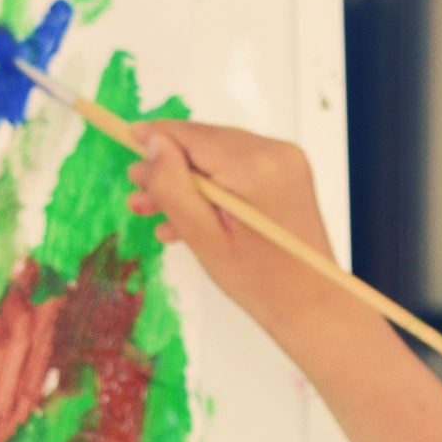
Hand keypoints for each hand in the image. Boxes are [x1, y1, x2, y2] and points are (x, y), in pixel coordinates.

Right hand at [126, 120, 347, 340]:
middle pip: (206, 144)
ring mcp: (286, 162)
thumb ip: (173, 187)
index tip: (128, 137)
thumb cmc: (263, 283)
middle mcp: (276, 154)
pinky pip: (239, 170)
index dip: (157, 137)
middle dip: (170, 167)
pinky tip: (186, 217)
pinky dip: (213, 188)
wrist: (313, 306)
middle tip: (137, 189)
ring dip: (188, 181)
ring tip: (152, 208)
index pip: (193, 135)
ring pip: (220, 158)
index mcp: (255, 168)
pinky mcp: (289, 174)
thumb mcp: (204, 239)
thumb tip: (154, 144)